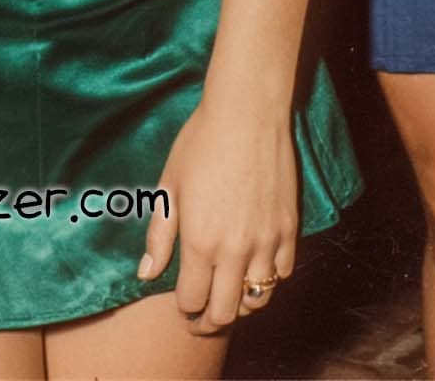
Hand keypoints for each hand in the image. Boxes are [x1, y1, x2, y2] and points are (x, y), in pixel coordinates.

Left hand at [137, 94, 297, 335]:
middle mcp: (234, 250)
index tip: (182, 306)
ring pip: (258, 300)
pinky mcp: (289, 229)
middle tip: (203, 316)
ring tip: (230, 293)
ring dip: (242, 304)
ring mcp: (266, 242)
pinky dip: (270, 279)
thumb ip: (159, 234)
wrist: (247, 113)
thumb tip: (145, 274)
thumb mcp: (169, 185)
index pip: (192, 300)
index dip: (184, 310)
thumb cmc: (201, 142)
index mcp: (199, 241)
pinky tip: (257, 267)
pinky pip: (283, 273)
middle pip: (225, 312)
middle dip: (210, 321)